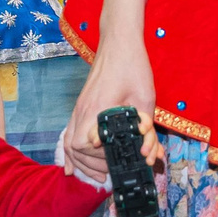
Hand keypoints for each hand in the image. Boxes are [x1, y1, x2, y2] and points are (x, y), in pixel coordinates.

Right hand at [65, 0, 160, 183]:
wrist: (119, 42)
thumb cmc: (133, 67)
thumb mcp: (145, 98)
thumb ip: (145, 127)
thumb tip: (148, 153)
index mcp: (96, 109)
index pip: (84, 145)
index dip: (98, 159)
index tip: (116, 161)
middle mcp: (82, 110)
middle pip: (73, 148)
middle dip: (90, 166)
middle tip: (109, 174)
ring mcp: (79, 107)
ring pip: (69, 142)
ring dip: (81, 162)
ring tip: (98, 174)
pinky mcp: (82, 105)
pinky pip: (70, 133)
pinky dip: (70, 152)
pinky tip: (71, 167)